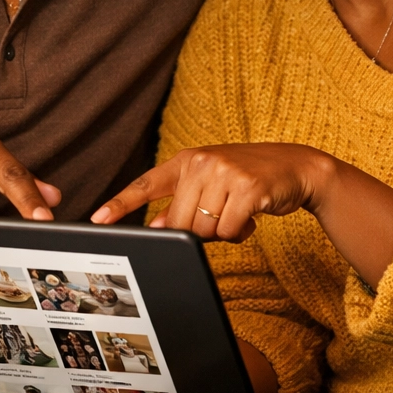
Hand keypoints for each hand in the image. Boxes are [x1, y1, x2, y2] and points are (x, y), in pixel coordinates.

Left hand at [91, 143, 333, 240]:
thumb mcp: (211, 184)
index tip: (97, 219)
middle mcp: (202, 162)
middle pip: (180, 222)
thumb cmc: (248, 179)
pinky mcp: (248, 188)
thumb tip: (156, 227)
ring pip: (204, 230)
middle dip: (199, 231)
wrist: (295, 167)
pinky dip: (240, 233)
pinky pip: (229, 231)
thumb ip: (182, 203)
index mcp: (187, 160)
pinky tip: (252, 216)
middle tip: (221, 216)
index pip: (147, 184)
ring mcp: (225, 172)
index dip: (121, 203)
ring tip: (238, 213)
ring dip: (222, 233)